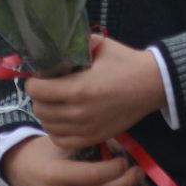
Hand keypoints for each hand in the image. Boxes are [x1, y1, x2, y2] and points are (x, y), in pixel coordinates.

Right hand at [0, 136, 140, 185]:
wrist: (19, 167)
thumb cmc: (44, 151)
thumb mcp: (62, 141)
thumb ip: (87, 144)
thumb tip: (119, 146)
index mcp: (55, 174)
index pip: (93, 175)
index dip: (115, 169)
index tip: (125, 161)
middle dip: (123, 184)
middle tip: (137, 174)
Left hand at [24, 35, 166, 151]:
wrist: (152, 84)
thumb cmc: (125, 62)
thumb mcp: (98, 45)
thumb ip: (72, 46)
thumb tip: (51, 48)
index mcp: (78, 88)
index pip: (36, 90)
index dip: (33, 81)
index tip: (40, 76)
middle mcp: (79, 112)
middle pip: (40, 109)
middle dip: (39, 97)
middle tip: (47, 88)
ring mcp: (87, 128)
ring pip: (49, 126)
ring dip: (47, 113)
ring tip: (55, 102)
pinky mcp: (94, 138)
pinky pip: (62, 141)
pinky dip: (57, 131)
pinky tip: (62, 119)